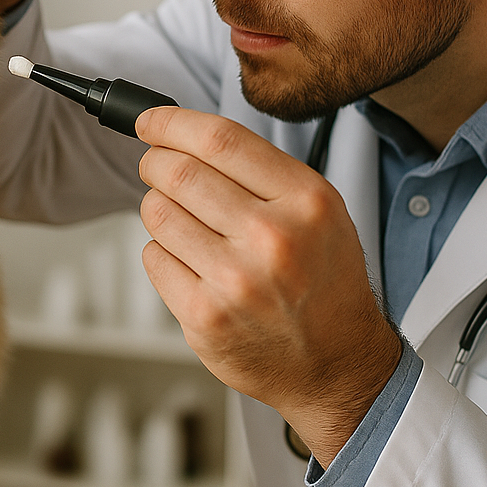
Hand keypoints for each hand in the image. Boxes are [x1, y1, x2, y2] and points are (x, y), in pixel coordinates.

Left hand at [135, 106, 401, 466]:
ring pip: (157, 213)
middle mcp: (272, 237)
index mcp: (305, 200)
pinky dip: (162, 252)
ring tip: (181, 220)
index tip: (149, 122)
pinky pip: (154, 258)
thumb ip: (259, 170)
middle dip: (154, 162)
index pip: (218, 139)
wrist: (336, 363)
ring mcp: (236, 281)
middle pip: (178, 172)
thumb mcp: (317, 210)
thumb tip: (183, 136)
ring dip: (157, 207)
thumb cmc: (323, 281)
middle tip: (155, 166)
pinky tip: (190, 263)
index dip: (170, 123)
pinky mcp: (205, 317)